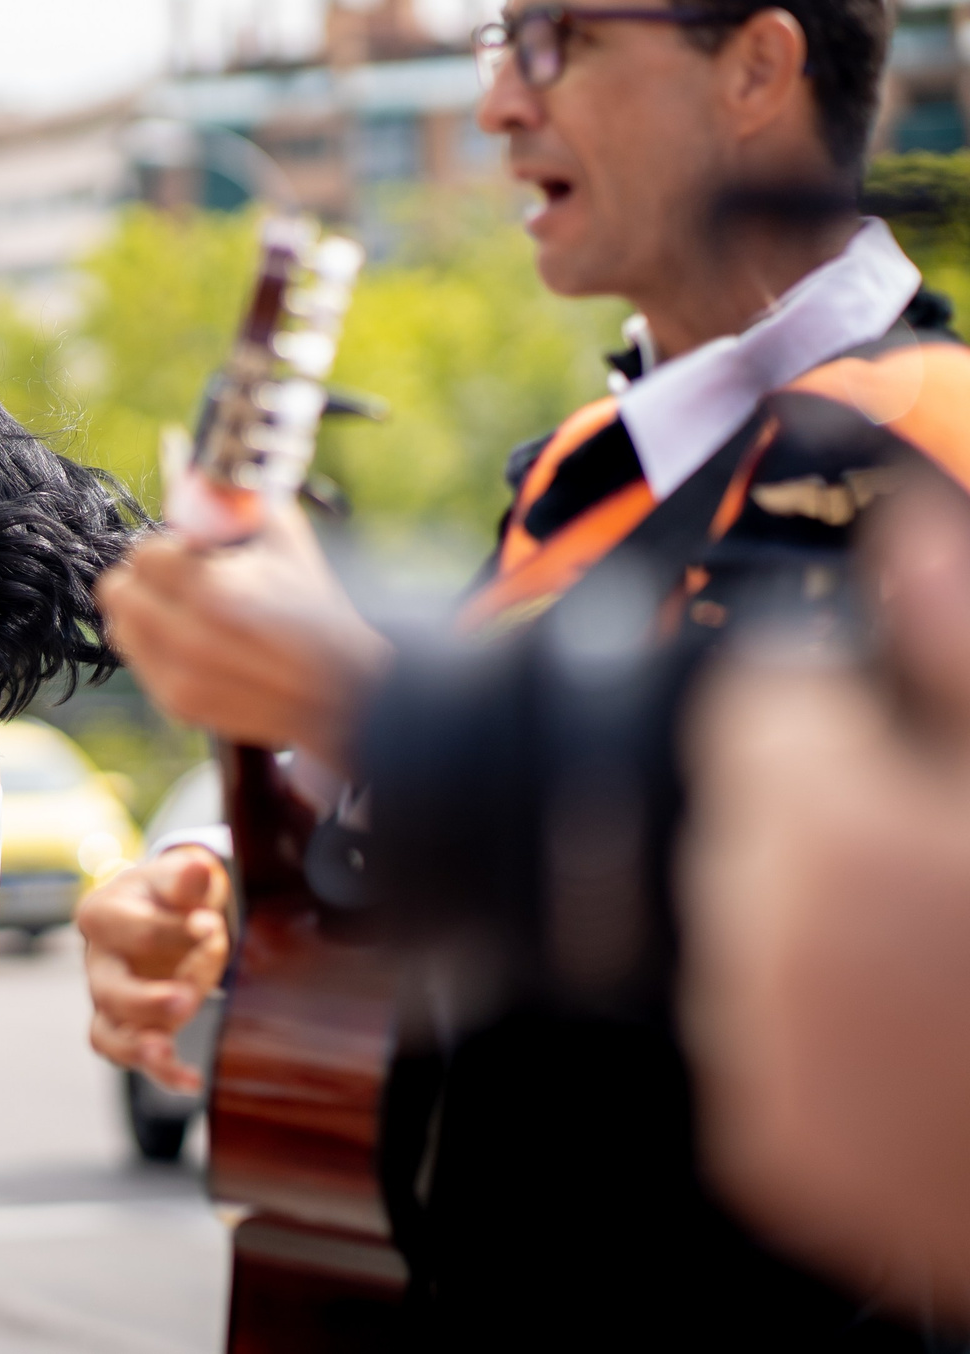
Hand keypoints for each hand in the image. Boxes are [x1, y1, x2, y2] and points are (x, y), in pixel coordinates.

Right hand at [77, 845, 231, 1091]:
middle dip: (146, 999)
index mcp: (102, 914)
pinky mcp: (125, 1027)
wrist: (163, 913)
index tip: (209, 925)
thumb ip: (187, 878)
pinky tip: (191, 1080)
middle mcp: (97, 960)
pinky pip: (130, 1056)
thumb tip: (199, 869)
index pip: (132, 929)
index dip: (172, 930)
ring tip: (167, 1053)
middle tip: (185, 997)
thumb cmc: (170, 894)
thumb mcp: (179, 877)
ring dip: (138, 1046)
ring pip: (109, 1030)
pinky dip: (158, 1072)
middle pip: (108, 988)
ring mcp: (108, 998)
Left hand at [97, 503, 389, 767]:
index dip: (167, 548)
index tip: (191, 554)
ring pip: (120, 626)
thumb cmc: (314, 607)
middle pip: (119, 590)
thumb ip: (226, 493)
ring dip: (145, 612)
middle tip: (182, 580)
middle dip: (147, 578)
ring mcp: (180, 676)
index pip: (142, 553)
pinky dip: (156, 647)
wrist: (344, 690)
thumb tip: (174, 442)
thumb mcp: (279, 537)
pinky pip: (136, 661)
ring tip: (188, 612)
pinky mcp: (178, 704)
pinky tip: (195, 643)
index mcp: (213, 589)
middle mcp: (188, 637)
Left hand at [682, 483, 969, 1312]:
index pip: (758, 709)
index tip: (910, 738)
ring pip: (756, 931)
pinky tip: (937, 1033)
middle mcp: (754, 949)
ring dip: (831, 923)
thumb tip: (905, 539)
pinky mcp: (780, 1160)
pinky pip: (771, 1045)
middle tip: (948, 851)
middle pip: (751, 821)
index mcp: (821, 837)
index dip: (840, 711)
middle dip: (835, 815)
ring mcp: (759, 1063)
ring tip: (950, 944)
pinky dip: (834, 1030)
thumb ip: (960, 652)